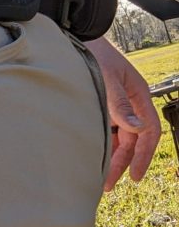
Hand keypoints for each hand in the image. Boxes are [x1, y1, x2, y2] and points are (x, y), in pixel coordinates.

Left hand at [84, 37, 160, 191]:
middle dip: (122, 164)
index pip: (148, 132)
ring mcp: (115, 106)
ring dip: (111, 157)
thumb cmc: (94, 56)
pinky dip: (101, 145)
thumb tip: (137, 128)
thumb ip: (120, 106)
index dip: (143, 156)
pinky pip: (105, 130)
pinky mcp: (100, 106)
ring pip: (117, 138)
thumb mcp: (107, 81)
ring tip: (99, 178)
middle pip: (131, 140)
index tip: (134, 176)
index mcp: (139, 96)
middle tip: (108, 185)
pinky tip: (92, 158)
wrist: (76, 41)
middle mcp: (130, 103)